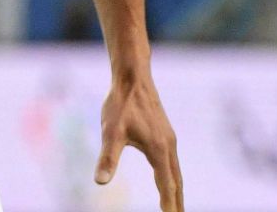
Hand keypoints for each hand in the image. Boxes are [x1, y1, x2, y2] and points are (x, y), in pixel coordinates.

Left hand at [97, 74, 182, 211]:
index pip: (167, 185)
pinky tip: (168, 177)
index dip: (168, 204)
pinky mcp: (165, 133)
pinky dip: (174, 176)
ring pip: (176, 172)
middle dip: (177, 202)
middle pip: (177, 182)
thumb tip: (100, 182)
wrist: (132, 78)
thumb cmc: (120, 104)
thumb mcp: (110, 132)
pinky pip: (173, 161)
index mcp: (159, 151)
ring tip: (175, 205)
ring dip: (177, 190)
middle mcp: (169, 147)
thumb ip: (107, 159)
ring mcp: (169, 140)